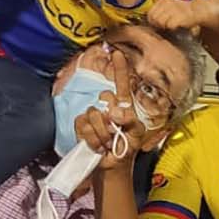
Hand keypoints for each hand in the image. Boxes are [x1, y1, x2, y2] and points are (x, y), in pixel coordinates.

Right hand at [72, 50, 165, 170]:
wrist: (113, 165)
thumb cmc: (127, 147)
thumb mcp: (137, 133)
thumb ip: (130, 120)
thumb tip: (115, 111)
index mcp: (124, 105)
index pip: (121, 83)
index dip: (119, 68)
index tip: (117, 53)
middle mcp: (107, 106)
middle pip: (106, 97)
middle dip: (112, 118)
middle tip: (117, 133)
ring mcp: (93, 114)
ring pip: (94, 113)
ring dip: (103, 133)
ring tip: (108, 143)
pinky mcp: (81, 125)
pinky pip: (84, 125)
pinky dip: (93, 138)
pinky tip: (99, 146)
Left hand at [148, 0, 202, 30]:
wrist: (197, 10)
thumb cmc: (181, 12)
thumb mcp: (168, 8)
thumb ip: (158, 12)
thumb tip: (149, 22)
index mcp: (162, 0)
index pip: (149, 13)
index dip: (152, 21)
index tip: (158, 24)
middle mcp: (166, 3)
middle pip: (153, 18)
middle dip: (157, 24)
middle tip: (165, 26)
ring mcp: (173, 9)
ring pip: (160, 22)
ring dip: (164, 26)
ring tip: (170, 26)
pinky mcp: (179, 16)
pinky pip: (169, 25)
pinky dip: (172, 28)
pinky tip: (176, 26)